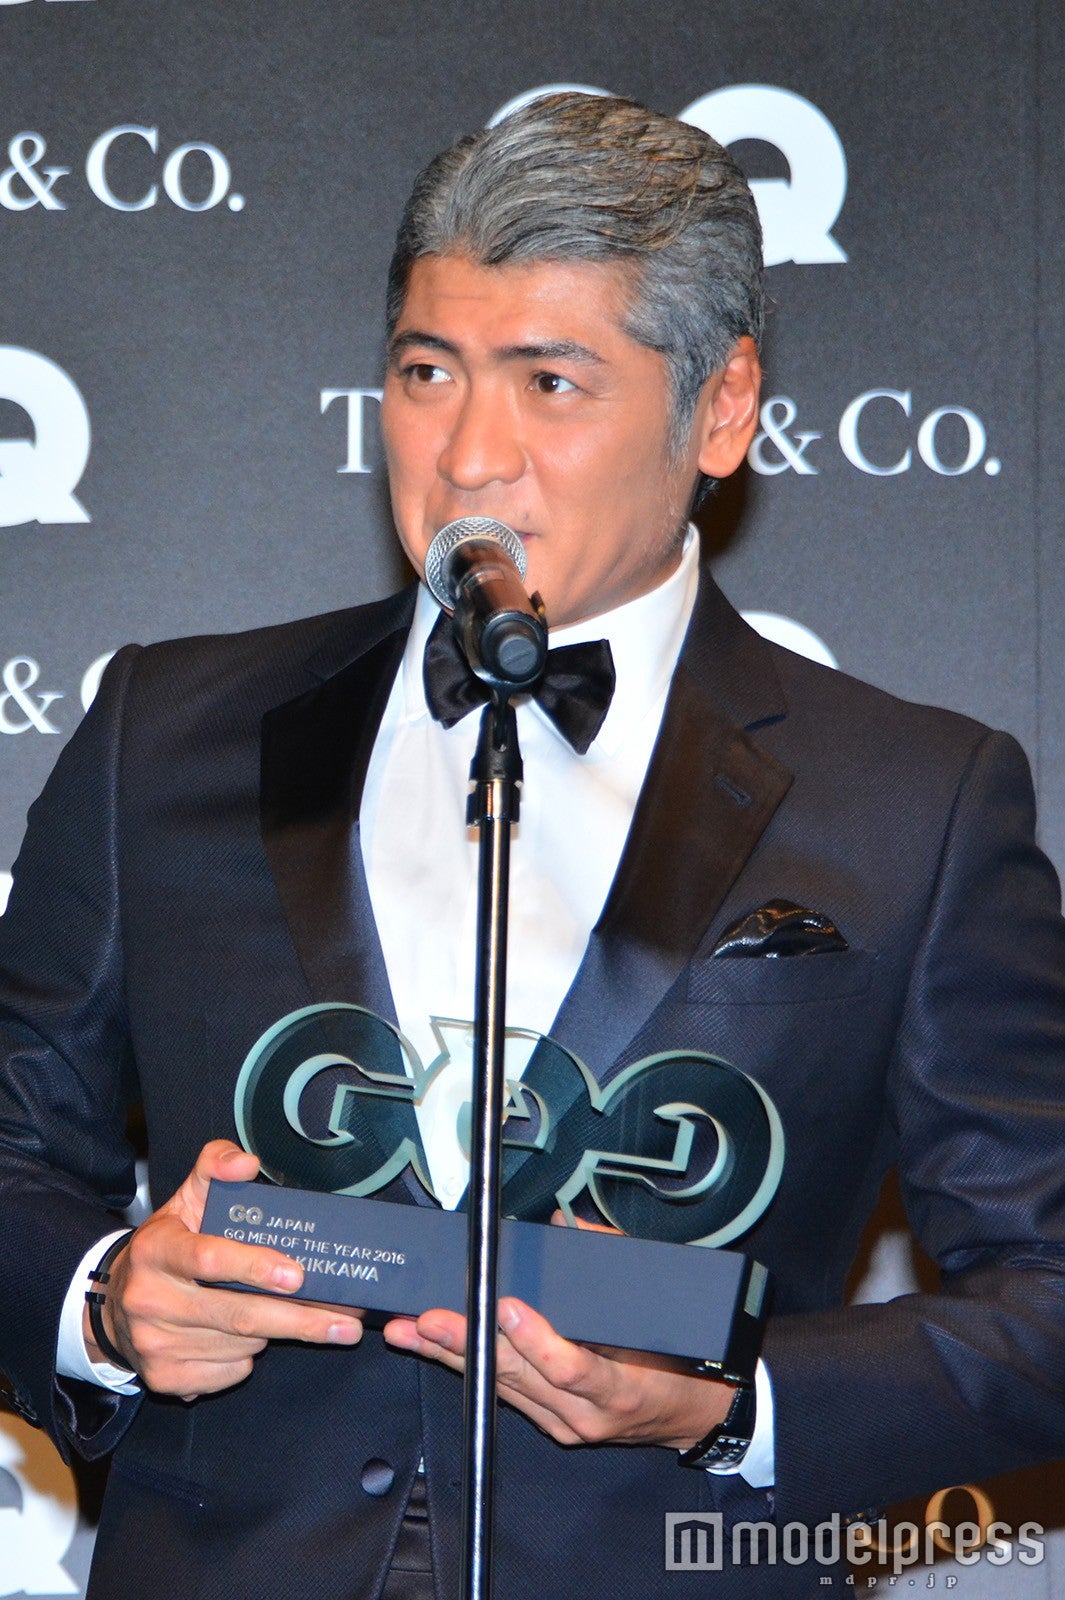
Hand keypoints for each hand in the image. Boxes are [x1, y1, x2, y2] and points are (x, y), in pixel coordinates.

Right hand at [83, 1139, 362, 1400]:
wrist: (115, 1305)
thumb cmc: (169, 1245)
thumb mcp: (186, 1198)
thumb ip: (215, 1167)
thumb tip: (248, 1162)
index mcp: (156, 1250)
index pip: (209, 1259)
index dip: (256, 1267)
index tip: (298, 1274)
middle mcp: (150, 1300)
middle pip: (237, 1314)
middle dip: (299, 1320)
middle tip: (345, 1323)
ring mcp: (155, 1345)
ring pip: (241, 1346)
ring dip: (275, 1333)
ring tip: (292, 1316)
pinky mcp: (164, 1379)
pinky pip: (230, 1372)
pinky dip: (248, 1357)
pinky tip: (247, 1338)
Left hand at [382, 1215, 734, 1448]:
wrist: (694, 1413)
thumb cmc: (680, 1357)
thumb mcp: (658, 1305)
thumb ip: (611, 1262)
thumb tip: (565, 1226)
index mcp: (621, 1385)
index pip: (574, 1368)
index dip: (537, 1341)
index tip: (508, 1309)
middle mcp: (587, 1415)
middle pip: (520, 1377)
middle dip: (469, 1344)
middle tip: (432, 1317)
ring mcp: (565, 1425)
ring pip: (500, 1388)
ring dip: (452, 1356)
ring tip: (412, 1330)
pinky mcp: (550, 1426)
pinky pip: (502, 1395)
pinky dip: (466, 1369)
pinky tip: (434, 1350)